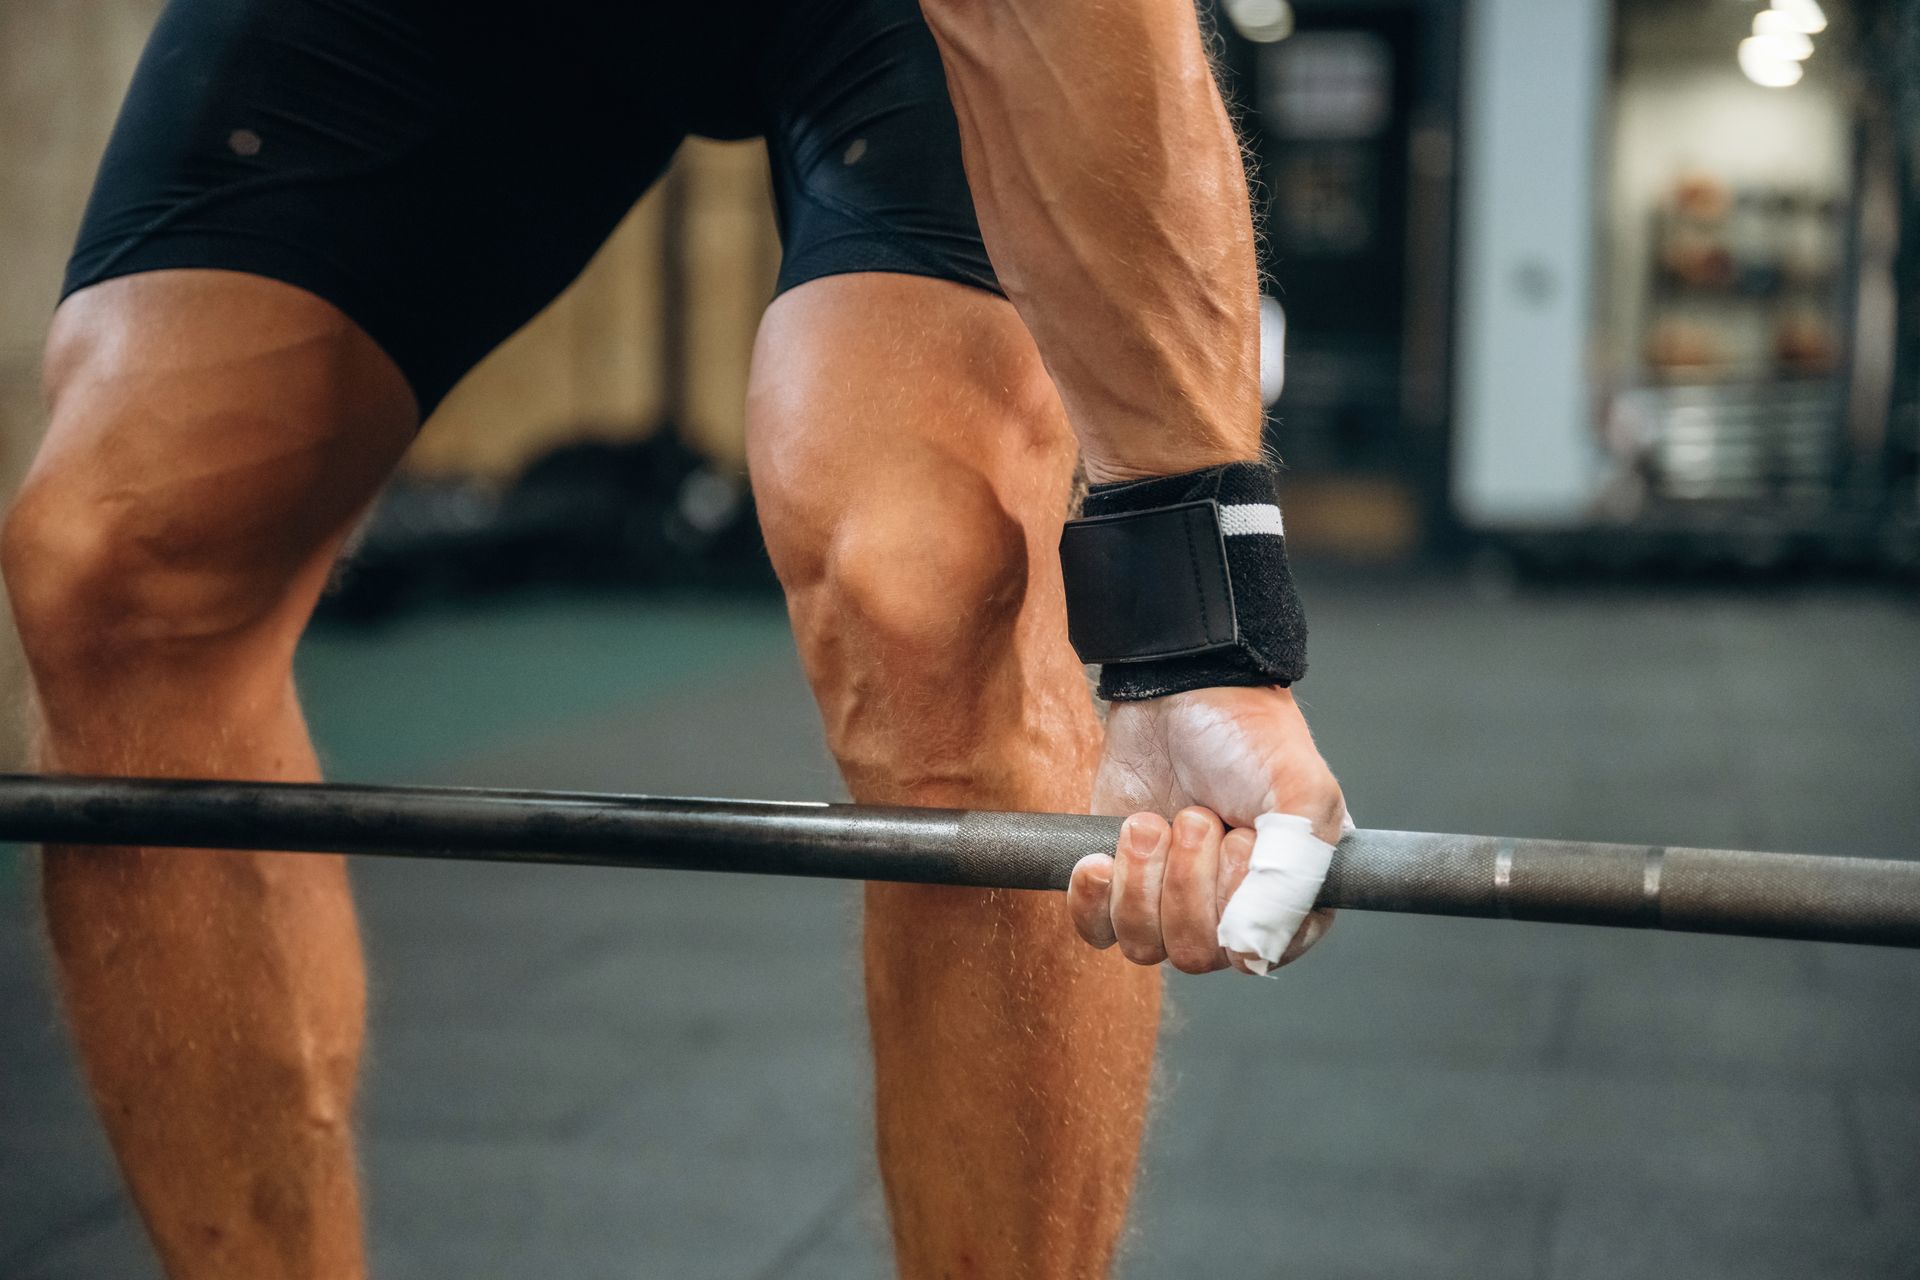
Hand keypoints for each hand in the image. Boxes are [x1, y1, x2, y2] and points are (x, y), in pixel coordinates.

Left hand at [1067, 685, 1346, 974]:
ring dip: (1141, 880)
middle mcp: (1233, 910)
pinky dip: (1094, 900)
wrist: (1177, 690)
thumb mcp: (1299, 794)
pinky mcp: (1120, 885)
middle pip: (1196, 954)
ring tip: (1150, 822)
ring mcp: (1172, 900)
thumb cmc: (1250, 737)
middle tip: (1195, 817)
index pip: (1256, 953)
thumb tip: (1250, 953)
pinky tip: (1100, 857)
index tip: (1239, 839)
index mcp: (1291, 899)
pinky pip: (1097, 933)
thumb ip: (1291, 876)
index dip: (1236, 904)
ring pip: (1145, 946)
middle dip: (1186, 881)